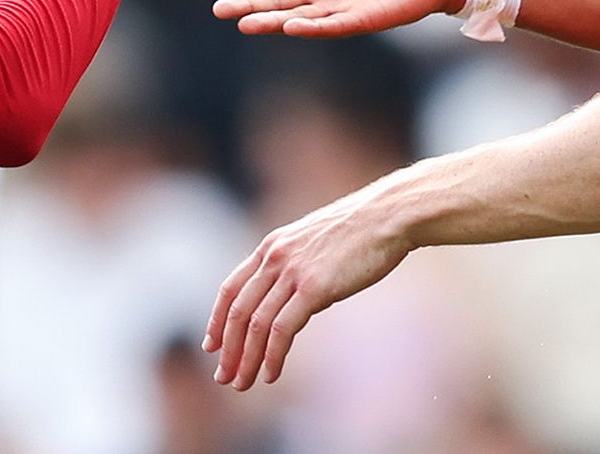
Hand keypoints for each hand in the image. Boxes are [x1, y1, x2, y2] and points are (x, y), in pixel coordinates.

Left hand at [203, 185, 412, 388]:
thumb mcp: (314, 244)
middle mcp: (274, 257)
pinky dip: (273, 356)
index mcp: (271, 246)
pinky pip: (282, 329)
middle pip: (238, 311)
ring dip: (246, 359)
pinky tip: (271, 374)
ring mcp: (292, 272)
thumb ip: (296, 268)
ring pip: (256, 324)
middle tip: (223, 377)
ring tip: (243, 383)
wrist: (388, 215)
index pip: (231, 288)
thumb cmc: (360, 230)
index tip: (211, 345)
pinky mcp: (314, 288)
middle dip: (228, 349)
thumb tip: (294, 302)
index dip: (217, 319)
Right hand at [213, 0, 468, 36]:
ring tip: (246, 24)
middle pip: (278, 2)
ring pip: (298, 18)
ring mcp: (340, 8)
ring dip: (273, 21)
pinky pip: (332, 25)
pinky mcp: (363, 18)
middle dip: (249, 6)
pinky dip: (311, 27)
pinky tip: (292, 26)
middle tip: (220, 10)